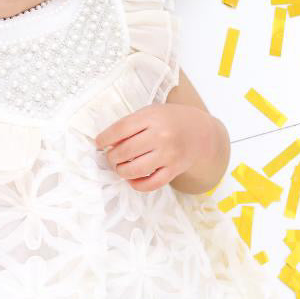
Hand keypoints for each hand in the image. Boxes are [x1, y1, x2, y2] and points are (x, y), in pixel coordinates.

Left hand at [94, 103, 214, 191]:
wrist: (201, 131)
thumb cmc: (170, 119)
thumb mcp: (150, 113)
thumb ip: (131, 125)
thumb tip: (108, 144)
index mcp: (152, 118)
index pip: (120, 129)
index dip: (105, 138)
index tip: (98, 143)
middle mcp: (160, 136)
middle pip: (125, 151)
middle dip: (111, 157)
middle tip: (110, 157)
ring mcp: (168, 155)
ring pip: (135, 170)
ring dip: (121, 171)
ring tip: (119, 167)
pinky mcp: (174, 170)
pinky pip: (151, 184)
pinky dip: (136, 185)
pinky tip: (131, 179)